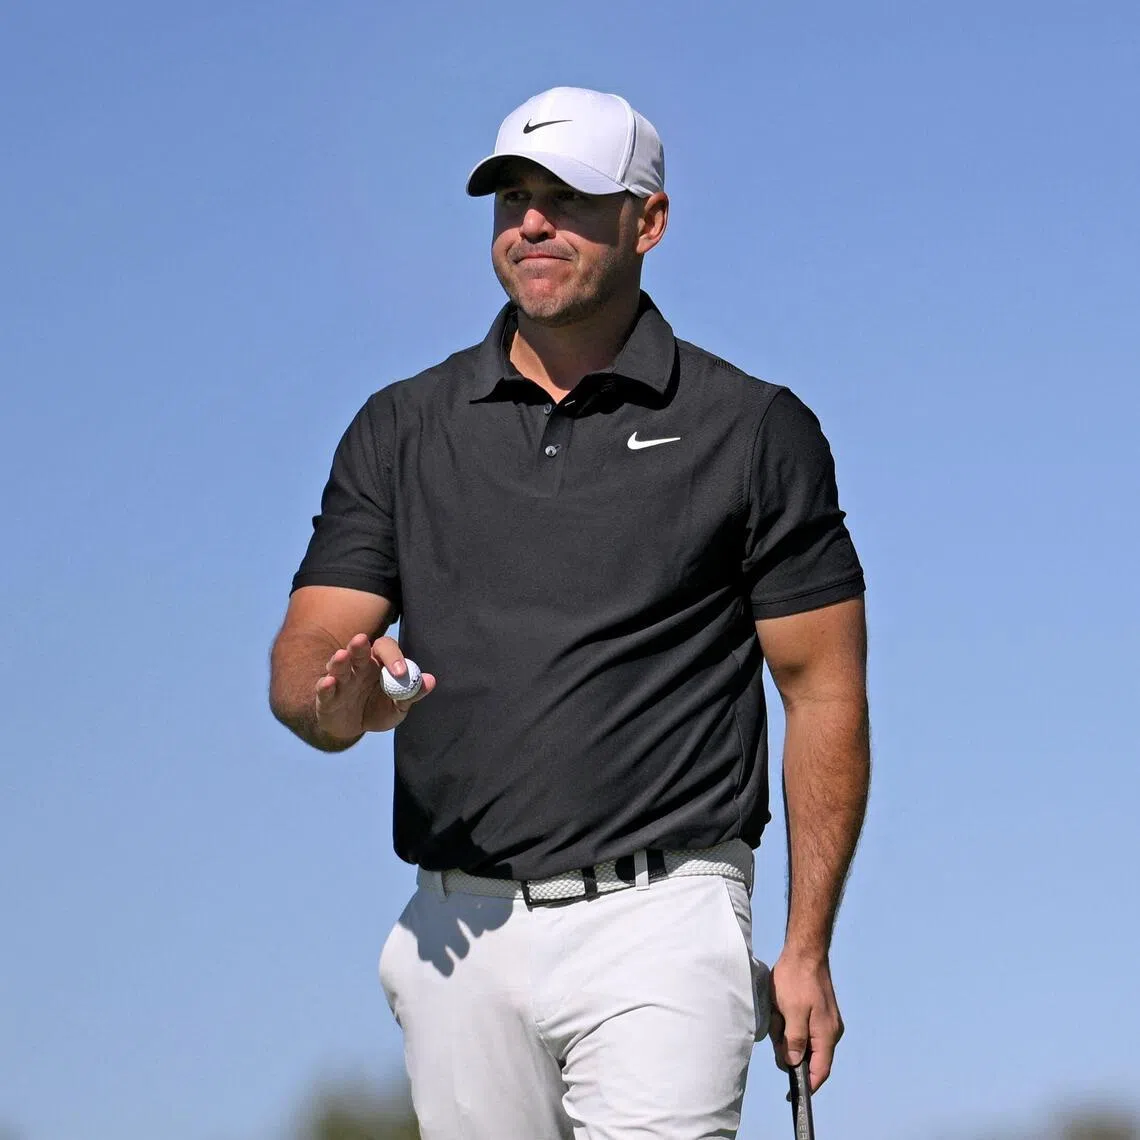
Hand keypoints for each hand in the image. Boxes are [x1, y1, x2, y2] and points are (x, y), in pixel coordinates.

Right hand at [315, 634, 435, 742]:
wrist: (354, 729)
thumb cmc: (378, 709)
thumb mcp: (398, 706)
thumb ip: (412, 693)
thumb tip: (430, 681)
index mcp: (377, 663)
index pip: (385, 649)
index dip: (393, 657)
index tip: (401, 672)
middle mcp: (357, 666)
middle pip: (358, 650)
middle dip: (359, 646)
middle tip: (361, 640)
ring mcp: (340, 679)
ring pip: (338, 666)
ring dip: (339, 661)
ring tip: (341, 656)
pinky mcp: (325, 696)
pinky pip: (324, 689)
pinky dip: (325, 685)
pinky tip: (329, 682)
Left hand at [768, 951, 843, 1091]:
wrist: (804, 952)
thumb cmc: (797, 980)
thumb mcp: (791, 1011)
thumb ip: (794, 1040)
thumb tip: (794, 1063)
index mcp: (826, 1035)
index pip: (819, 1071)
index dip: (806, 1085)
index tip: (791, 1094)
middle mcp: (830, 1032)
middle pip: (807, 1055)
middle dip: (787, 1046)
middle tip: (777, 1025)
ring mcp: (824, 1022)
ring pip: (801, 1040)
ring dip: (785, 1030)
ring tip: (778, 1010)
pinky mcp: (817, 1012)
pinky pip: (800, 1027)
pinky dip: (787, 1021)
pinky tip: (780, 1006)